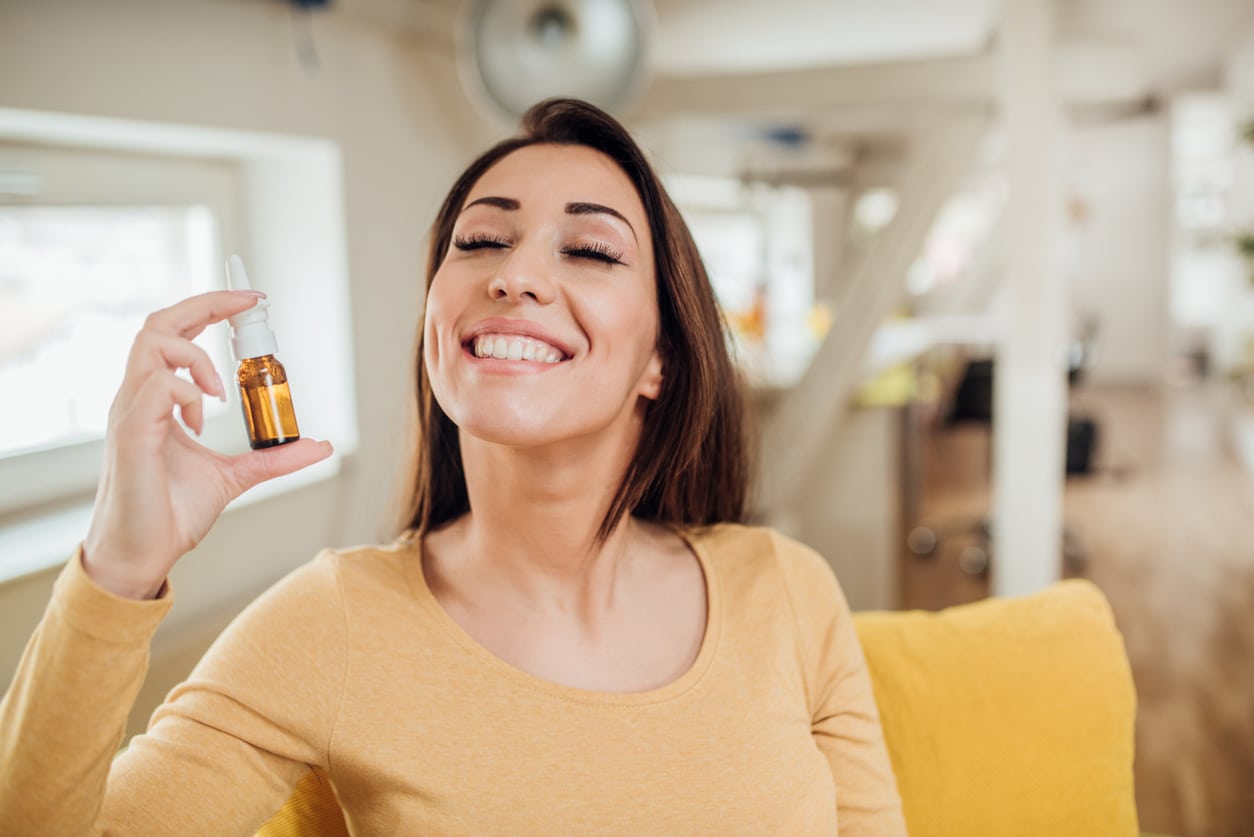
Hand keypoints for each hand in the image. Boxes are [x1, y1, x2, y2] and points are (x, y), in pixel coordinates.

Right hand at [82, 291, 332, 598]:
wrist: (142, 555)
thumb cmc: (171, 513)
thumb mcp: (235, 477)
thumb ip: (273, 458)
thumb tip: (319, 445)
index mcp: (157, 400)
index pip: (175, 333)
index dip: (210, 308)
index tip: (252, 302)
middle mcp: (138, 397)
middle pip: (157, 322)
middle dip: (205, 303)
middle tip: (248, 304)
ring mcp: (130, 412)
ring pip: (151, 343)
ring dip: (198, 357)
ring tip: (220, 393)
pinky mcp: (131, 435)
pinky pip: (156, 388)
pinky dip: (188, 394)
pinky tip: (201, 423)